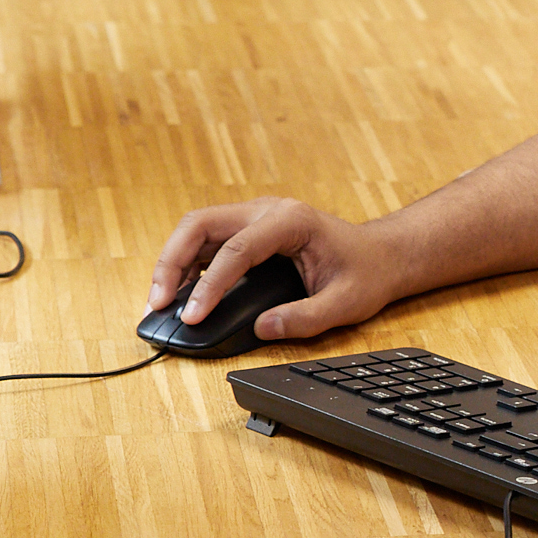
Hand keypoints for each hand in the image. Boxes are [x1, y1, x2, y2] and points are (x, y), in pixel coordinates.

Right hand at [146, 197, 392, 341]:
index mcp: (291, 221)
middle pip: (200, 225)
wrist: (380, 254)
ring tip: (158, 302)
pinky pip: (207, 241)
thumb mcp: (345, 303)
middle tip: (157, 303)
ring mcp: (254, 215)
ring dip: (173, 262)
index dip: (210, 284)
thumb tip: (263, 327)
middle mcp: (267, 210)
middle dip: (172, 262)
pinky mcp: (248, 229)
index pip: (237, 248)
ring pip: (196, 229)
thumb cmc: (366, 273)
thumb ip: (305, 317)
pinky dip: (187, 265)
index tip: (192, 315)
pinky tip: (180, 294)